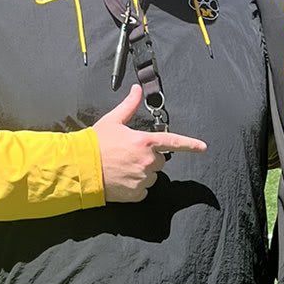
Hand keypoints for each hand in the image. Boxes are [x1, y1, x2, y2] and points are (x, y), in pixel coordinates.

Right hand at [95, 84, 206, 202]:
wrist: (80, 167)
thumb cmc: (95, 143)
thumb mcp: (113, 121)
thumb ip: (129, 106)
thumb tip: (137, 89)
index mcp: (144, 142)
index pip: (173, 142)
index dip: (190, 144)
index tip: (203, 147)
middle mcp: (147, 161)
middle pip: (159, 161)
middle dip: (149, 158)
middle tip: (129, 155)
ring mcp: (142, 179)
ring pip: (151, 176)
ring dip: (142, 173)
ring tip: (122, 168)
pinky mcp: (136, 194)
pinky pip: (143, 190)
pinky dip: (135, 187)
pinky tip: (121, 179)